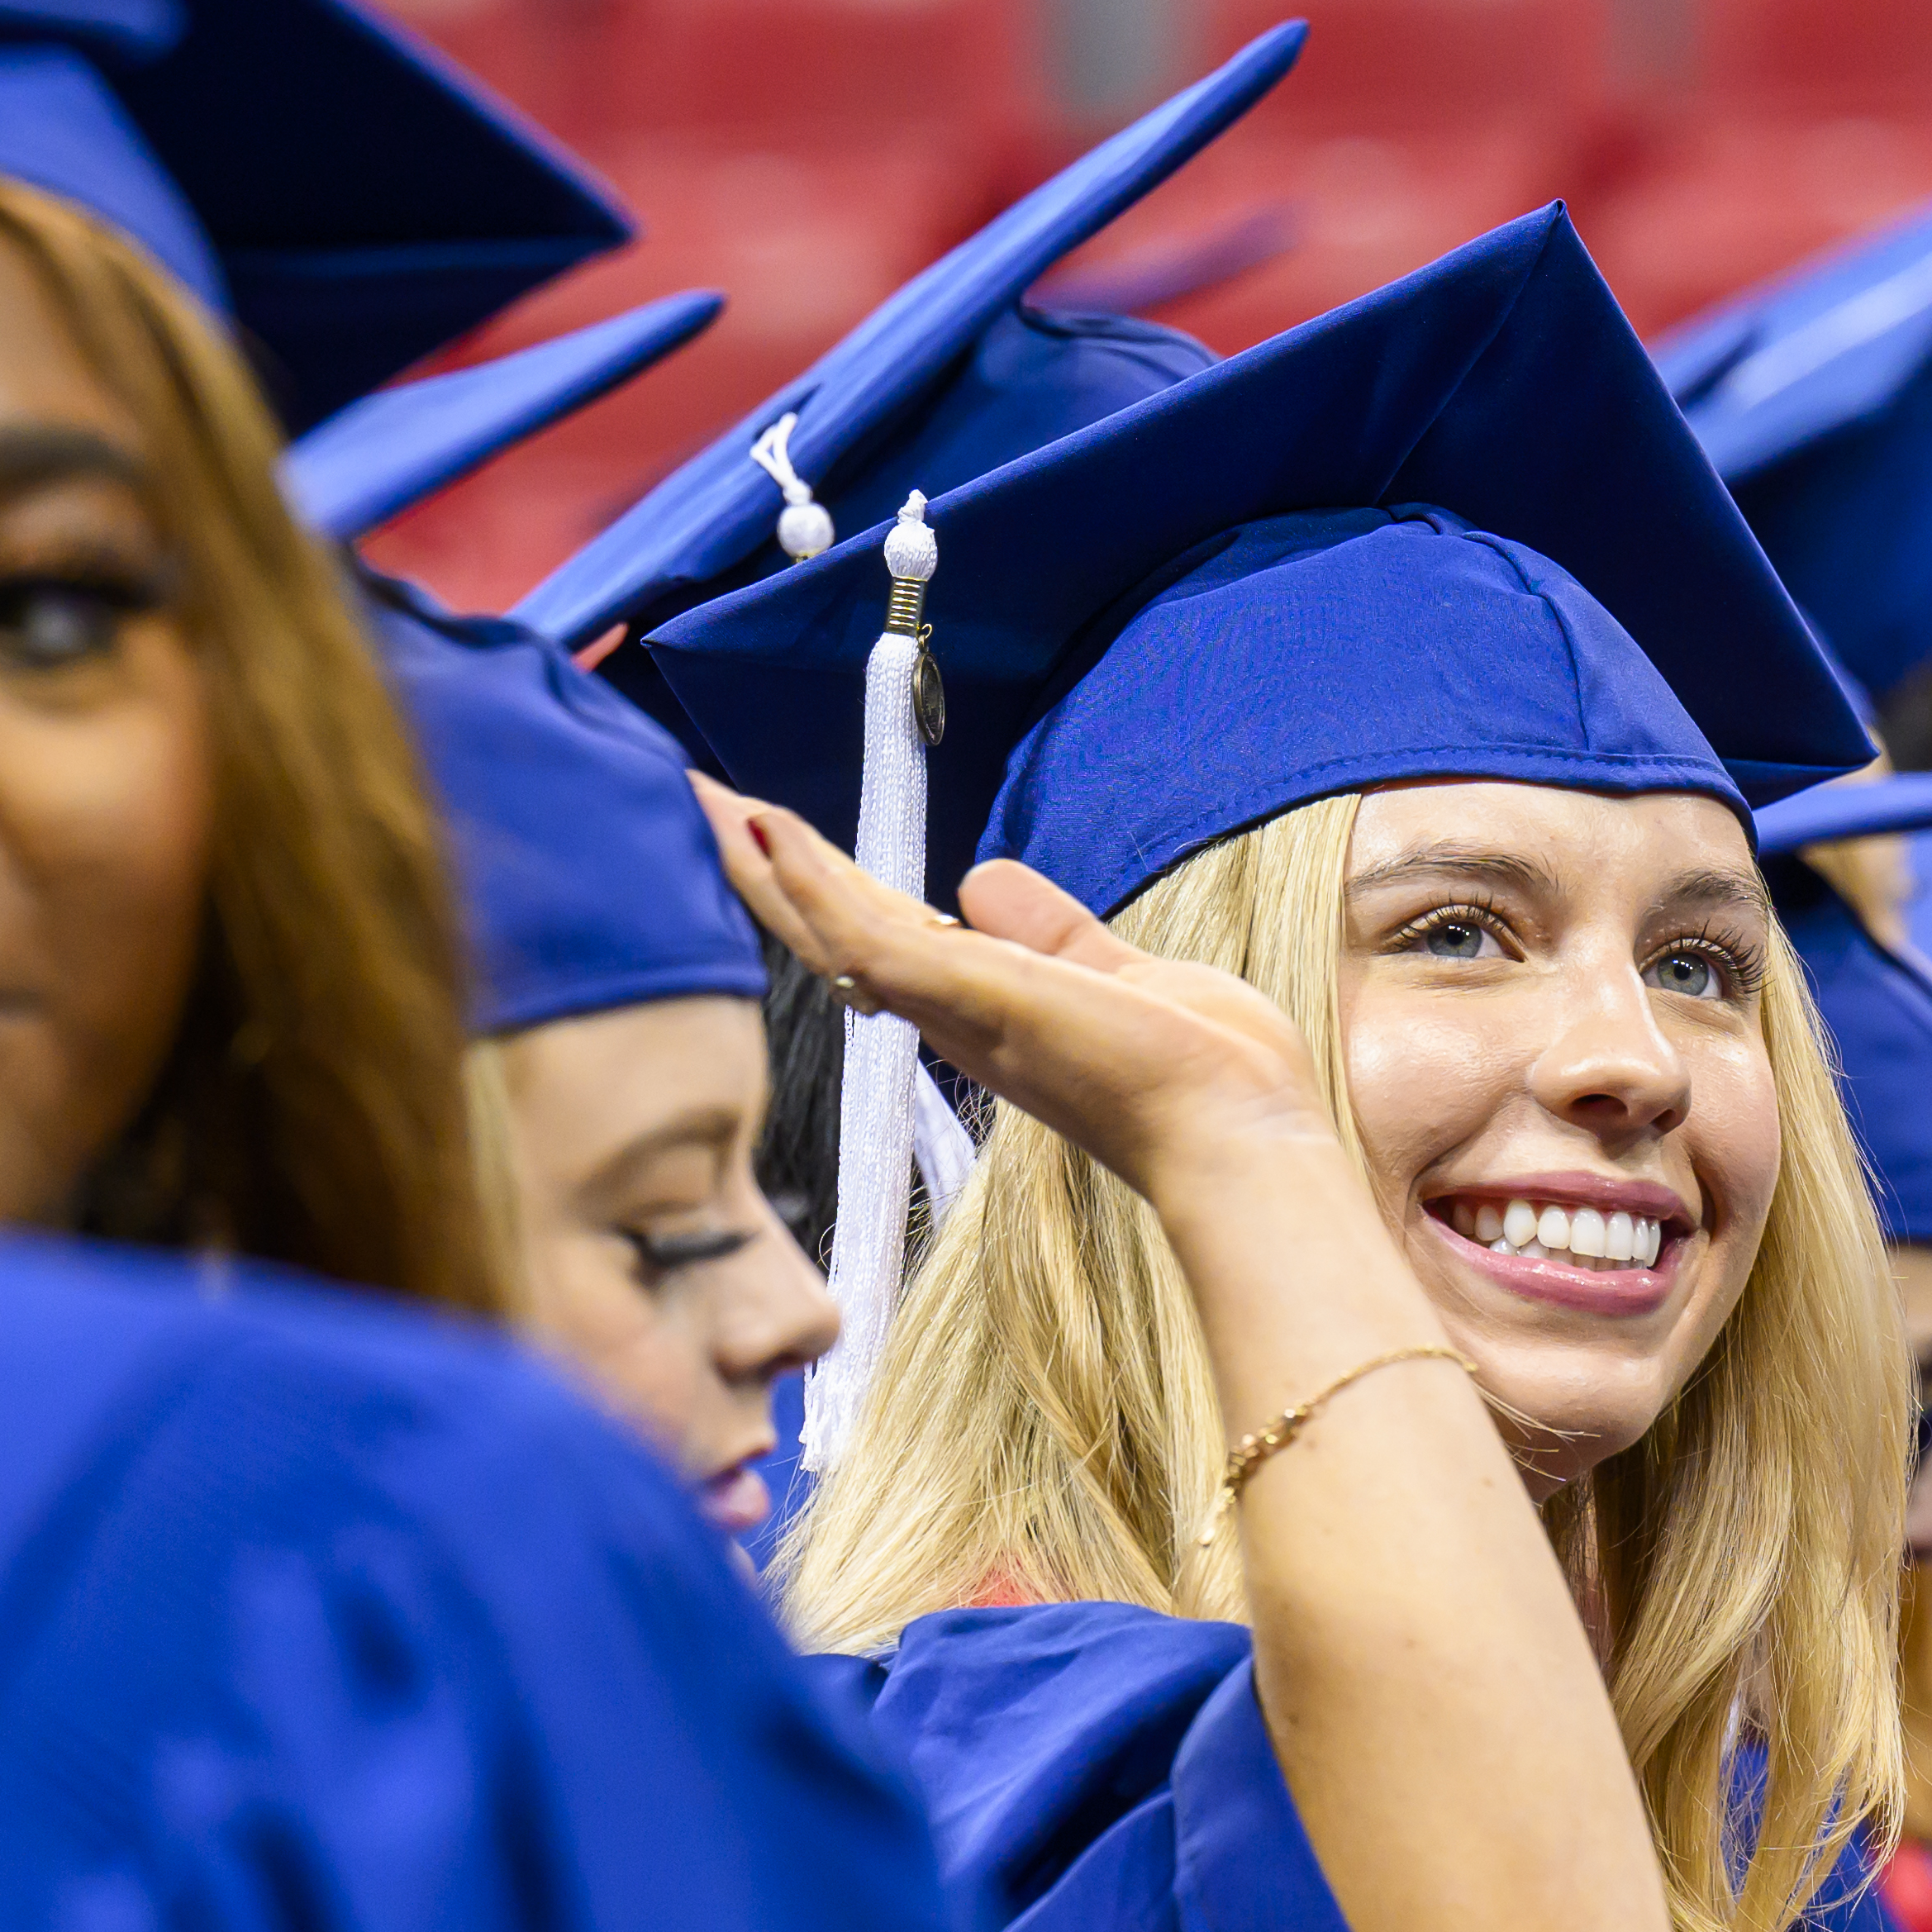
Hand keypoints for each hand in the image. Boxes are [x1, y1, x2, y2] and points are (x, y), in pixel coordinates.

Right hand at [716, 798, 1335, 1206]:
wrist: (1235, 1134)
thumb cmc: (1202, 1076)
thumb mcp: (1116, 973)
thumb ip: (1050, 932)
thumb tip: (980, 882)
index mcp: (985, 1009)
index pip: (883, 934)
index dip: (824, 884)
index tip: (772, 834)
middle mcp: (951, 1013)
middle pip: (834, 927)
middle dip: (766, 864)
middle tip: (696, 801)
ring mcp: (949, 1006)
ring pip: (827, 925)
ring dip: (761, 858)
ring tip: (698, 797)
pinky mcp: (959, 993)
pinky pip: (861, 929)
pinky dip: (807, 878)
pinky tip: (762, 829)